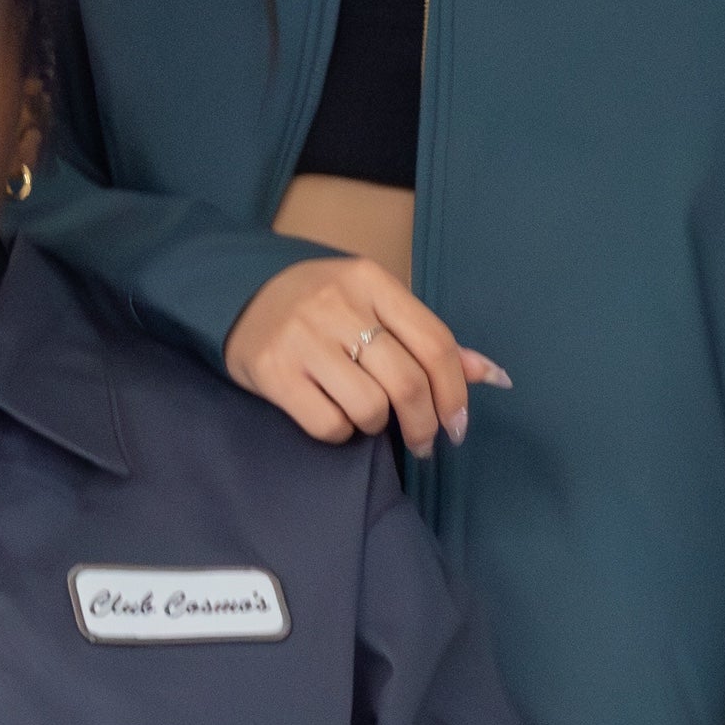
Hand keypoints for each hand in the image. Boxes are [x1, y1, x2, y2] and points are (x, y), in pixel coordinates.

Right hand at [224, 254, 507, 458]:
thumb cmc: (318, 304)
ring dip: (377, 425)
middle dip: (425, 424)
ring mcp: (303, 340)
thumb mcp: (373, 303)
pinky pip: (328, 424)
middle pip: (407, 382)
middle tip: (424, 442)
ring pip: (370, 408)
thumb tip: (489, 375)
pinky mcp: (273, 372)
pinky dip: (340, 432)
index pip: (435, 342)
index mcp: (371, 282)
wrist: (234, 294)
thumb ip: (426, 337)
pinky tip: (334, 417)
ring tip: (365, 417)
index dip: (456, 391)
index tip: (458, 424)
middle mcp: (339, 306)